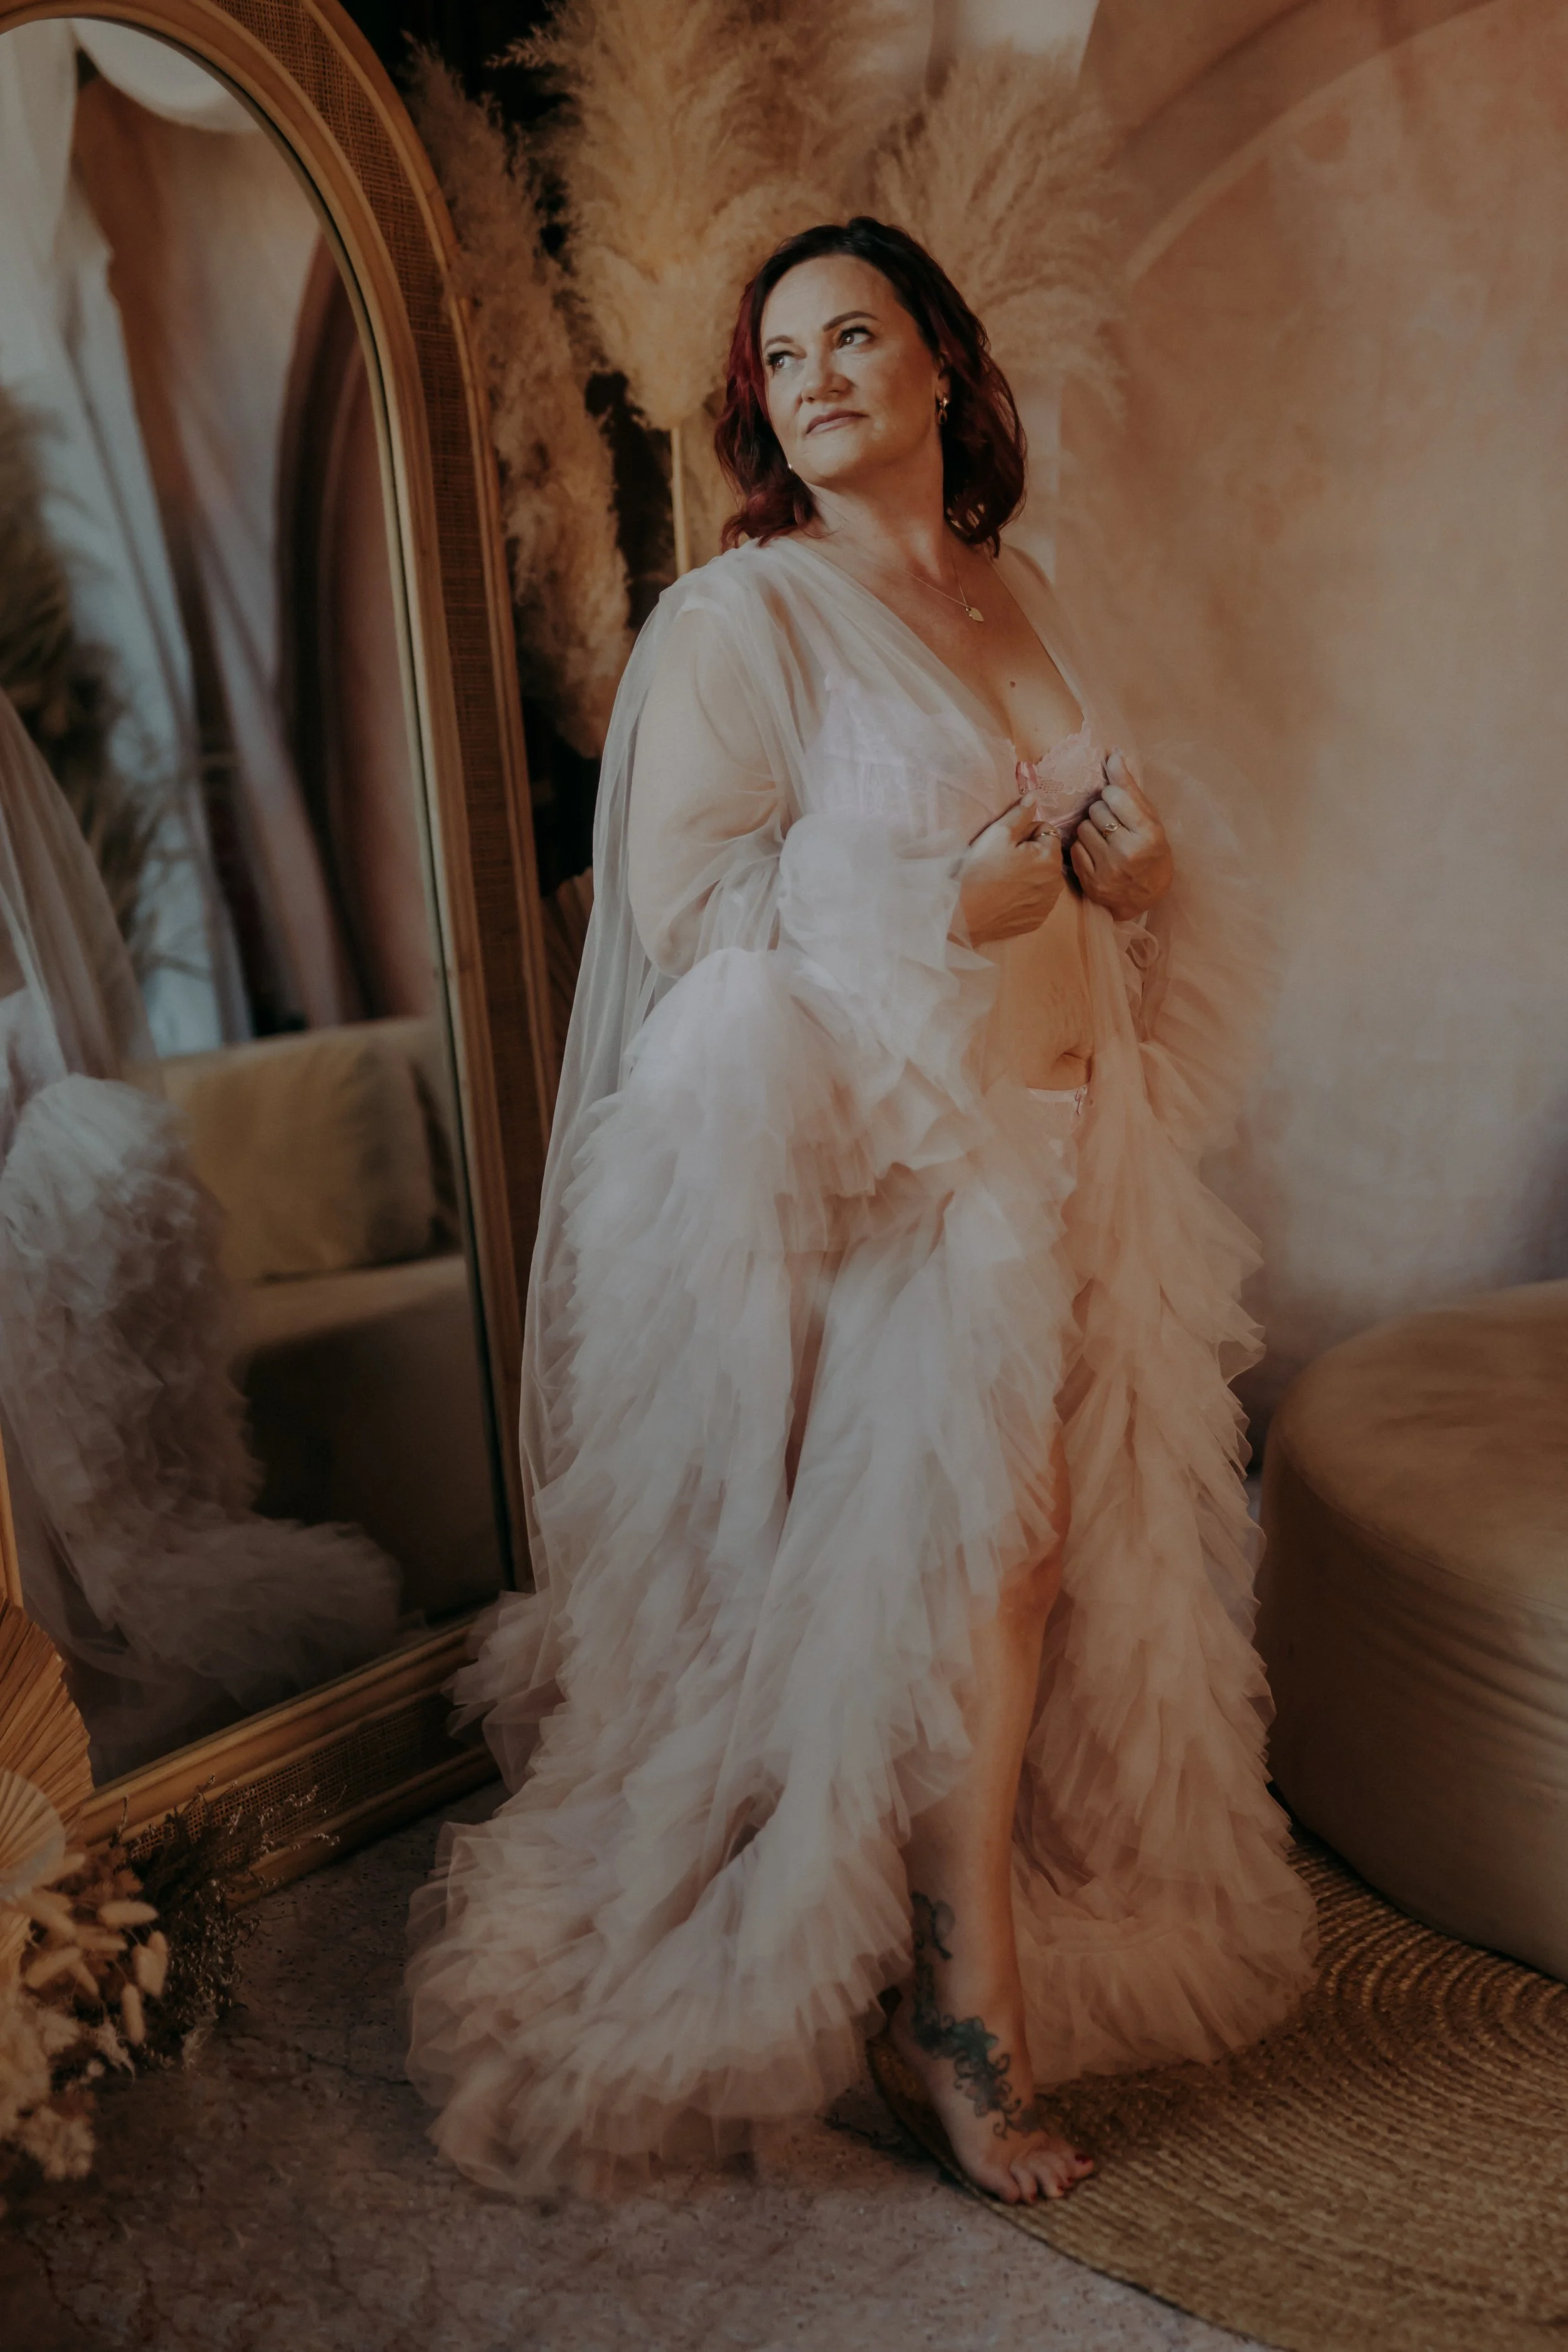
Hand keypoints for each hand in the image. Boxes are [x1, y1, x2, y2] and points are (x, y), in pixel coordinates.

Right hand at [959, 796, 1066, 945]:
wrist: (964, 914)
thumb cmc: (981, 869)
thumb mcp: (998, 833)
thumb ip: (1020, 813)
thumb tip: (1035, 796)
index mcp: (1050, 858)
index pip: (1046, 830)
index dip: (1026, 831)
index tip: (1008, 842)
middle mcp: (1056, 883)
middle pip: (1047, 855)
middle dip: (1030, 853)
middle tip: (1003, 860)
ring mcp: (1047, 904)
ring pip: (1042, 878)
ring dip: (1029, 874)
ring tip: (1004, 879)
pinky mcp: (1037, 920)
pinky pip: (1036, 900)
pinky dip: (1025, 896)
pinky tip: (1006, 897)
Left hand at [1069, 754, 1173, 919]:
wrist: (1146, 896)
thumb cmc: (1150, 850)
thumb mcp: (1149, 818)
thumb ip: (1129, 786)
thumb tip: (1114, 753)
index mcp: (1148, 834)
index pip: (1115, 796)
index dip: (1112, 795)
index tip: (1118, 803)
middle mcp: (1128, 852)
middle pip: (1096, 810)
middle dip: (1101, 812)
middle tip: (1112, 824)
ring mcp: (1108, 869)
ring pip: (1082, 828)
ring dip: (1090, 829)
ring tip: (1104, 838)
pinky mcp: (1091, 882)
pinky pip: (1075, 849)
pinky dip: (1082, 847)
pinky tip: (1095, 853)